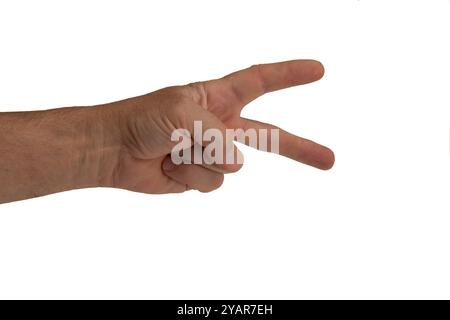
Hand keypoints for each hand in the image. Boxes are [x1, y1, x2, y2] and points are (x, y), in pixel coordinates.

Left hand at [102, 60, 333, 193]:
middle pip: (270, 136)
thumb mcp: (179, 111)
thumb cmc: (142, 119)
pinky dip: (190, 176)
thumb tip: (235, 162)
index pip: (260, 81)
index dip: (289, 76)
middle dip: (299, 148)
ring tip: (173, 148)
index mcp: (217, 98)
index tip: (317, 70)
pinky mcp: (201, 176)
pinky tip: (171, 166)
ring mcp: (212, 152)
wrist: (113, 151)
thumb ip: (214, 133)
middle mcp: (220, 125)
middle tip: (329, 160)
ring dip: (199, 158)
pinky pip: (213, 182)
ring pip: (231, 165)